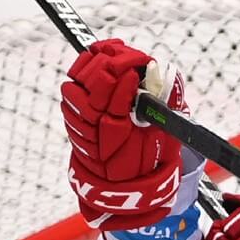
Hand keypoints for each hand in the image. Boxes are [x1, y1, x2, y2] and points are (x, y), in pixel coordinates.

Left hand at [61, 39, 187, 230]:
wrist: (121, 186)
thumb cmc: (148, 161)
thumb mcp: (165, 139)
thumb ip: (165, 108)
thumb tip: (168, 76)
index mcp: (121, 139)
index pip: (118, 102)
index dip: (127, 80)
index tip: (141, 65)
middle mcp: (96, 132)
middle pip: (96, 88)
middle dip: (112, 65)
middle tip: (127, 54)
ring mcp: (79, 124)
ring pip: (79, 85)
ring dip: (94, 64)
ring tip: (112, 53)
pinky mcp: (72, 118)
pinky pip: (71, 90)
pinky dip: (82, 70)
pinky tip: (98, 57)